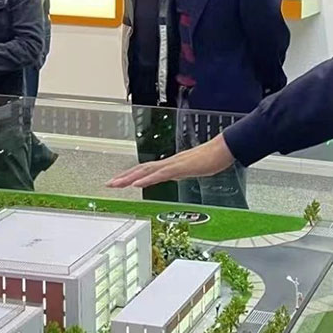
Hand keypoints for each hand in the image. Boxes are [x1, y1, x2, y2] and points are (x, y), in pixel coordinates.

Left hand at [106, 133, 235, 188]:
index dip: (130, 175)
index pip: (145, 170)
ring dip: (129, 178)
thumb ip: (180, 172)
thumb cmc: (211, 158)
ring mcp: (173, 164)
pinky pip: (160, 175)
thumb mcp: (191, 169)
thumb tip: (173, 176)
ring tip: (116, 184)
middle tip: (108, 184)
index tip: (118, 181)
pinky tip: (136, 184)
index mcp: (169, 165)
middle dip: (123, 177)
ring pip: (146, 171)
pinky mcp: (179, 167)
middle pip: (140, 169)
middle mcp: (167, 163)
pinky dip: (147, 179)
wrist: (224, 149)